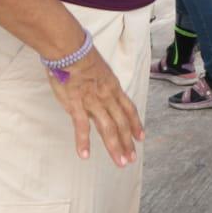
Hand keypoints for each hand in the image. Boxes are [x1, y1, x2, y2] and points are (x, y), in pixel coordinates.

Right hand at [45, 45, 144, 166]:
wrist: (70, 50)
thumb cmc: (81, 55)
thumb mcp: (99, 69)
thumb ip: (100, 85)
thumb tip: (98, 95)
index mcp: (113, 88)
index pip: (129, 109)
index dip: (135, 124)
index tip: (140, 137)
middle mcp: (107, 97)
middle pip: (121, 123)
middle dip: (127, 143)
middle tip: (131, 159)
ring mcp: (93, 103)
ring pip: (108, 129)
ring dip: (115, 147)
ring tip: (120, 162)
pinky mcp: (76, 105)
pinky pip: (81, 127)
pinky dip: (83, 142)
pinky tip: (84, 155)